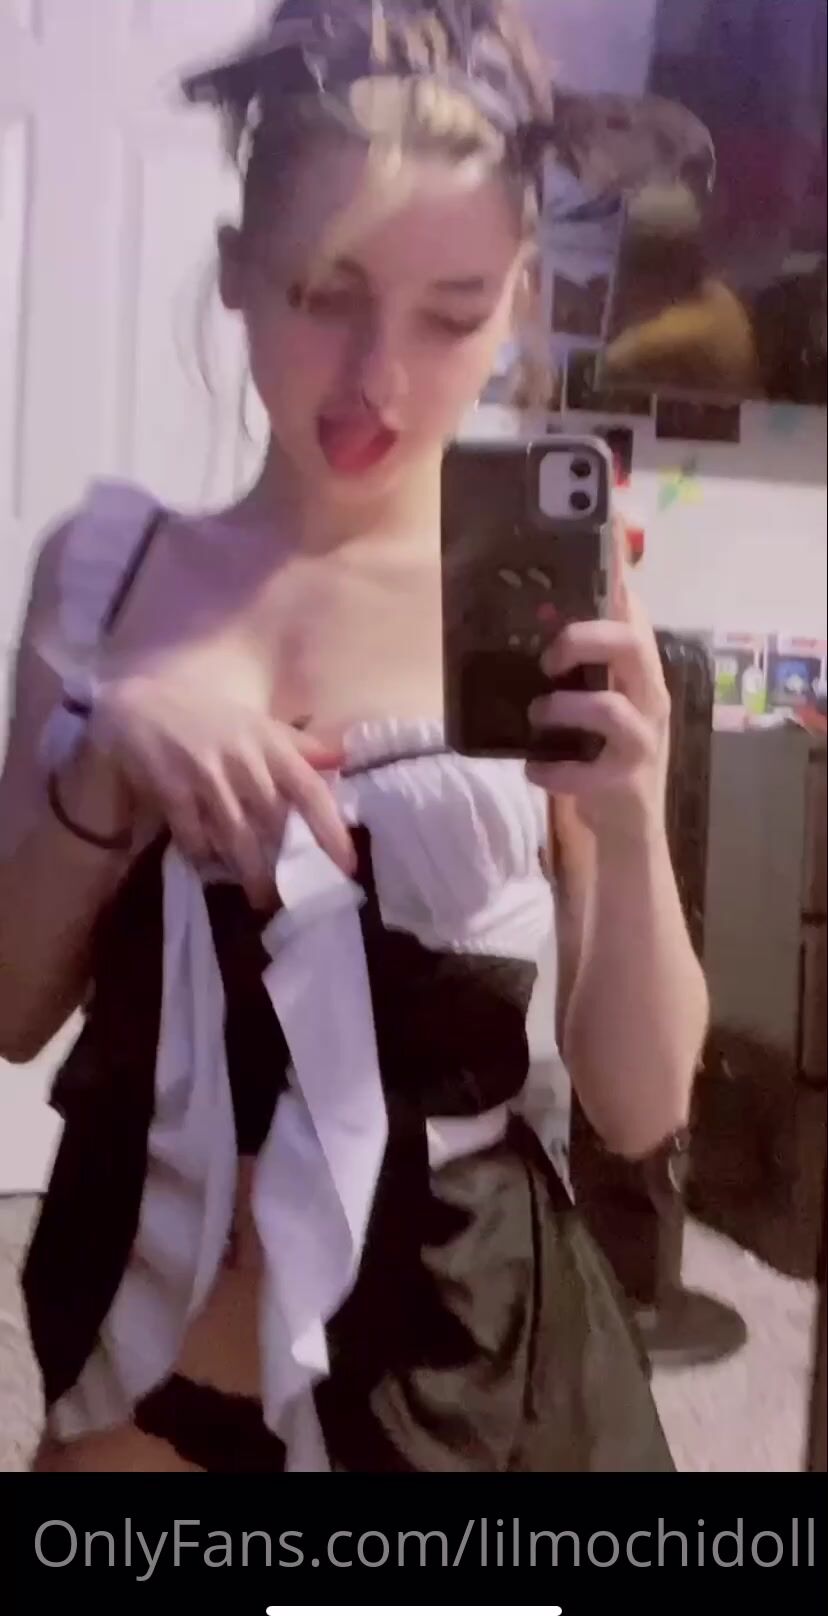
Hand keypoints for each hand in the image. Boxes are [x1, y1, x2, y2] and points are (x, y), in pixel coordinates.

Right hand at [87, 674, 353, 903]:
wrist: (142, 705)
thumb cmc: (209, 717)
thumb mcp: (259, 723)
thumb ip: (301, 744)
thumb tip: (344, 757)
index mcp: (271, 746)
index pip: (311, 791)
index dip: (332, 831)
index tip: (345, 865)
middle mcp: (244, 763)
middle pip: (275, 825)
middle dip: (286, 863)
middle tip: (297, 892)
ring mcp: (207, 779)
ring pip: (237, 839)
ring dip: (251, 873)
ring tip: (261, 897)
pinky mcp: (172, 792)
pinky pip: (195, 837)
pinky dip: (204, 856)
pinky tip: (210, 867)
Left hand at [526, 534, 670, 845]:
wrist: (628, 830)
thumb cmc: (601, 754)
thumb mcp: (592, 701)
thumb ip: (573, 667)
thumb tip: (520, 617)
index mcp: (638, 672)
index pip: (635, 611)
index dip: (619, 574)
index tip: (604, 534)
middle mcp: (648, 699)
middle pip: (631, 646)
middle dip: (584, 639)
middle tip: (547, 657)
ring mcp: (641, 742)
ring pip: (610, 709)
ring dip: (561, 709)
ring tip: (536, 716)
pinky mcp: (623, 783)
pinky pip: (584, 772)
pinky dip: (552, 770)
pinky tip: (535, 770)